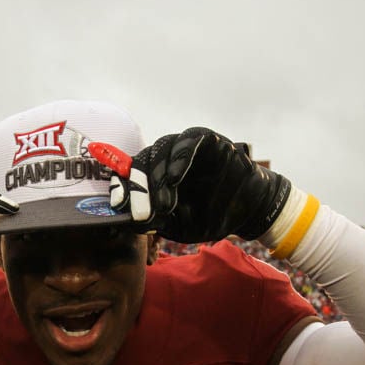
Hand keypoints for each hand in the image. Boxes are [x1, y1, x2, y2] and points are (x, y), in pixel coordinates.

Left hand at [88, 128, 291, 242]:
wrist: (248, 210)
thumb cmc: (209, 216)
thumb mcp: (178, 226)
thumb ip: (154, 221)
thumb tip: (126, 221)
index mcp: (154, 177)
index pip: (130, 175)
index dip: (121, 187)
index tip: (116, 205)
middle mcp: (165, 158)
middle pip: (142, 161)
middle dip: (138, 188)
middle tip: (141, 213)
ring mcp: (185, 146)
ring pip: (162, 149)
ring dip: (158, 177)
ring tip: (163, 204)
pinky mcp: (206, 139)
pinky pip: (189, 141)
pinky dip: (180, 157)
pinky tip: (175, 178)